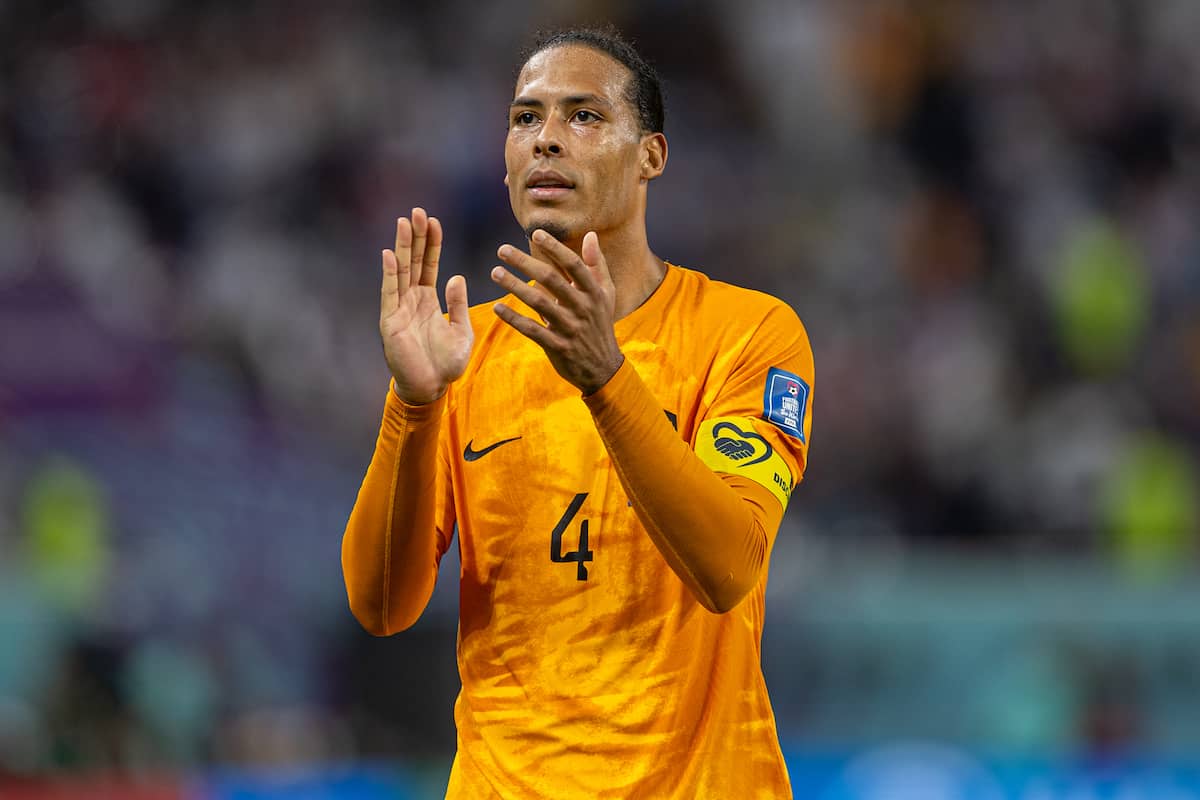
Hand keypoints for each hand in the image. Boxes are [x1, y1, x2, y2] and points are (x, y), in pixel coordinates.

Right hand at [380, 208, 473, 403]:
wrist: (431, 388)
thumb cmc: (445, 363)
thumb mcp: (461, 330)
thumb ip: (459, 304)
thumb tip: (456, 277)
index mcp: (428, 300)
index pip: (429, 265)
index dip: (431, 244)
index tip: (434, 222)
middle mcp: (411, 300)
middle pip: (413, 262)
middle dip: (416, 237)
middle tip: (418, 211)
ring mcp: (399, 309)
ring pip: (401, 272)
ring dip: (402, 247)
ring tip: (404, 223)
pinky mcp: (391, 322)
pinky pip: (389, 294)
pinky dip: (389, 274)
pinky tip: (388, 254)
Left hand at [490, 229, 623, 394]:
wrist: (603, 368)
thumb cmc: (600, 324)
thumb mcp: (606, 294)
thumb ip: (596, 264)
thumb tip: (591, 235)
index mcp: (594, 292)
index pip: (573, 265)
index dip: (555, 248)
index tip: (535, 233)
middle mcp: (582, 308)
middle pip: (551, 279)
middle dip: (525, 262)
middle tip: (502, 250)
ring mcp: (569, 328)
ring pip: (538, 303)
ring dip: (515, 286)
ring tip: (495, 273)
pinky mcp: (557, 347)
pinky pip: (532, 330)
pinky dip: (514, 319)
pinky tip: (497, 307)